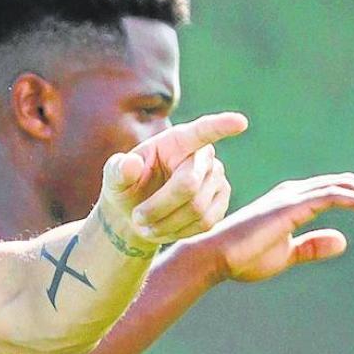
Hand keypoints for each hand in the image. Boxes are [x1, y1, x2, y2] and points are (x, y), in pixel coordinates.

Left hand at [101, 112, 248, 244]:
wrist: (137, 214)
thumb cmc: (126, 187)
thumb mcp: (113, 178)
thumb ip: (118, 170)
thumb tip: (130, 163)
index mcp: (176, 140)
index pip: (201, 131)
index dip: (221, 126)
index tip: (240, 122)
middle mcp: (203, 156)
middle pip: (188, 185)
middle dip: (159, 206)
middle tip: (137, 219)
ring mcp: (217, 179)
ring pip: (197, 209)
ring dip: (166, 223)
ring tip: (145, 226)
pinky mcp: (222, 202)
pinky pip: (206, 223)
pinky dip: (179, 231)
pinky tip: (163, 229)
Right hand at [185, 173, 353, 283]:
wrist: (214, 258)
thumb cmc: (242, 257)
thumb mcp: (286, 255)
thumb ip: (312, 246)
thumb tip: (343, 241)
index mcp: (289, 202)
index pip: (333, 190)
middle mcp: (291, 194)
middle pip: (340, 183)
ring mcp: (290, 198)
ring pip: (340, 186)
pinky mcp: (290, 206)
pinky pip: (333, 197)